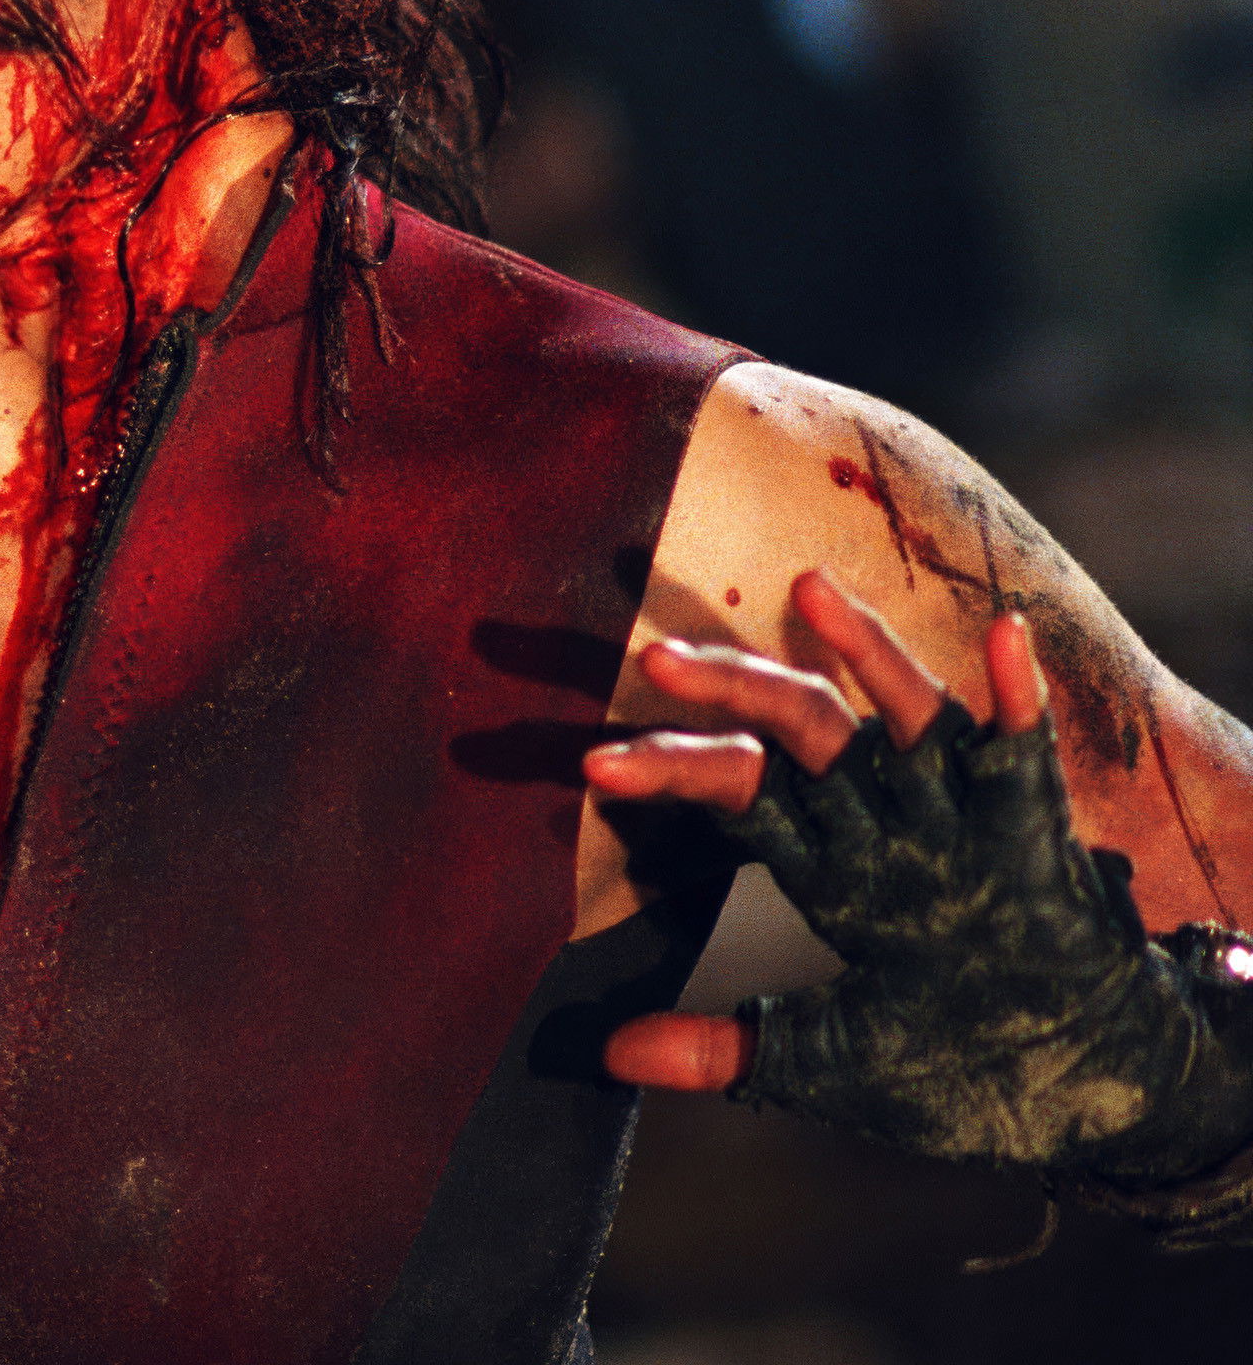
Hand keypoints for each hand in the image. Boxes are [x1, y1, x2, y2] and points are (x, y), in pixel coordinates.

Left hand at [585, 575, 1252, 1189]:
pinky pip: (1026, 756)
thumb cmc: (952, 1065)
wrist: (1079, 1086)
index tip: (594, 764)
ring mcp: (961, 818)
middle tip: (656, 656)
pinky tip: (1005, 635)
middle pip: (801, 729)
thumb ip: (727, 1049)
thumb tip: (611, 1055)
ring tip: (808, 589)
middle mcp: (885, 819)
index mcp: (828, 861)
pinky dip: (1017, 699)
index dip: (671, 770)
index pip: (735, 791)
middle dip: (734, 688)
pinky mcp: (1038, 834)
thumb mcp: (828, 1060)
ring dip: (865, 653)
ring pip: (905, 719)